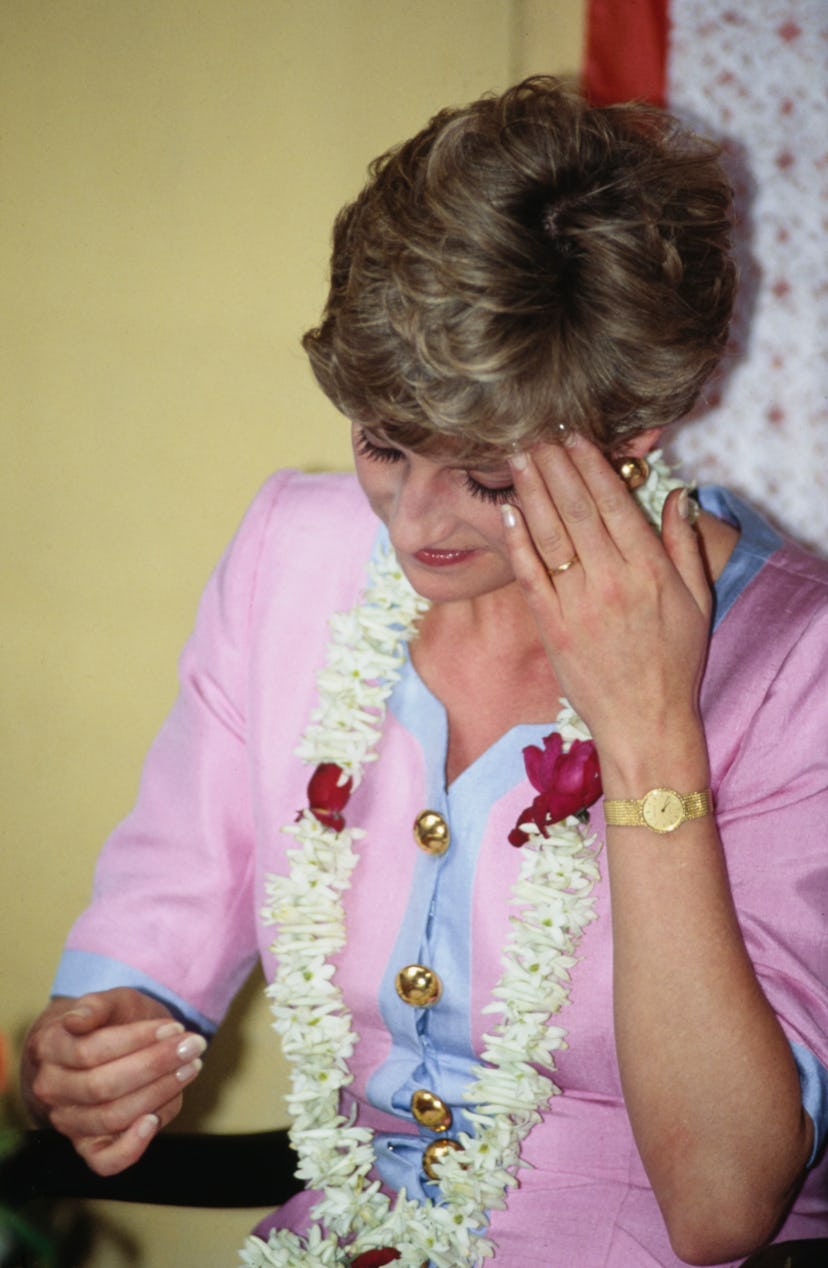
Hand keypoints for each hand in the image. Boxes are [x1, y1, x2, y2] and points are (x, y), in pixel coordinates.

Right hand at [22, 988, 206, 1175]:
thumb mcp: (110, 1002)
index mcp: (50, 1048)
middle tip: (192, 1046)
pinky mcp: (89, 1147)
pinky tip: (153, 1121)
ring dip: (157, 1093)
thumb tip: (77, 1020)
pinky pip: (105, 1161)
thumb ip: (96, 1005)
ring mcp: (68, 1121)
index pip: (91, 1051)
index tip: (174, 1028)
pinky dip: (131, 1147)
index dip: (137, 1040)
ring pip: (111, 1117)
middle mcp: (52, 1090)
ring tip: (189, 1068)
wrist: (100, 1048)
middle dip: (155, 1065)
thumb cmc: (110, 1023)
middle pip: (103, 1086)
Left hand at [503, 435, 712, 786]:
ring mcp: (577, 605)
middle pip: (577, 511)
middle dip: (555, 468)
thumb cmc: (675, 661)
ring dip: (532, 493)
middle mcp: (611, 581)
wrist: (645, 722)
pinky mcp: (550, 628)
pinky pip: (529, 576)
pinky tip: (508, 513)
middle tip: (537, 433)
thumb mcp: (698, 601)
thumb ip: (684, 544)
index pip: (615, 505)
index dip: (591, 467)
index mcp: (649, 571)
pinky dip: (517, 542)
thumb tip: (680, 493)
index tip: (575, 438)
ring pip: (550, 536)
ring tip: (519, 458)